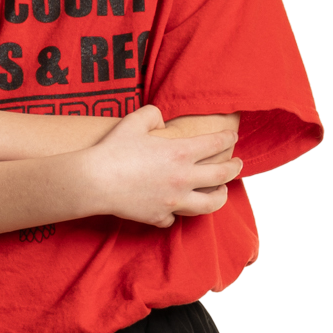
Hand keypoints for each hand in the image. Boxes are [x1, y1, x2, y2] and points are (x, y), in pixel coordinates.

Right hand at [82, 105, 242, 229]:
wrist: (95, 181)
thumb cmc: (113, 149)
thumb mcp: (133, 121)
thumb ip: (152, 114)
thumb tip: (161, 118)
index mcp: (181, 152)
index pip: (216, 144)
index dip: (227, 138)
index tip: (232, 136)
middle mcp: (184, 178)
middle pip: (222, 176)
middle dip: (234, 168)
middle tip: (238, 164)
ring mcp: (174, 201)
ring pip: (209, 204)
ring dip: (220, 197)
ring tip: (222, 192)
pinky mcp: (159, 217)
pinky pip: (175, 218)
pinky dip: (177, 213)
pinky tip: (177, 209)